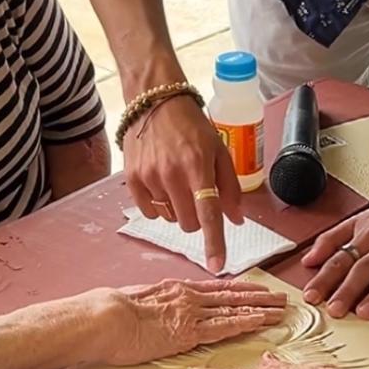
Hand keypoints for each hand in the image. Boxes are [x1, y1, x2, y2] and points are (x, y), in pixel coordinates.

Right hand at [97, 279, 286, 365]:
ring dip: (261, 309)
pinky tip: (262, 322)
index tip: (257, 289)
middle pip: (233, 296)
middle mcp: (189, 298)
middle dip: (259, 297)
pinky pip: (224, 327)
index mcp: (177, 290)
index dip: (241, 290)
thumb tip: (156, 307)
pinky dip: (246, 323)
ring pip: (235, 309)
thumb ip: (154, 303)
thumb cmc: (110, 312)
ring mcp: (191, 314)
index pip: (217, 289)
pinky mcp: (189, 333)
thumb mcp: (136, 301)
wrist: (105, 319)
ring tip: (281, 309)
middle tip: (280, 297)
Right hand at [123, 93, 243, 272]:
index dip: (214, 243)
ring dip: (178, 209)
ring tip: (176, 180)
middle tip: (197, 192)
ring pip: (170, 219)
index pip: (208, 213)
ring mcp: (149, 177)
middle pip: (189, 224)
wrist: (155, 102)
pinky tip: (160, 182)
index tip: (217, 266)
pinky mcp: (132, 179)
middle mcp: (171, 174)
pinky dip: (159, 205)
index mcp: (198, 167)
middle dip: (198, 216)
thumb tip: (236, 220)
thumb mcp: (219, 150)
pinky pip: (150, 211)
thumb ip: (230, 187)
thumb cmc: (192, 127)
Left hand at [299, 197, 368, 317]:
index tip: (312, 296)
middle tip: (335, 310)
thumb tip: (308, 260)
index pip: (341, 259)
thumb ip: (331, 239)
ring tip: (365, 312)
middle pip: (364, 268)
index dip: (325, 278)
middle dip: (348, 290)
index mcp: (366, 236)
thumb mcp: (359, 221)